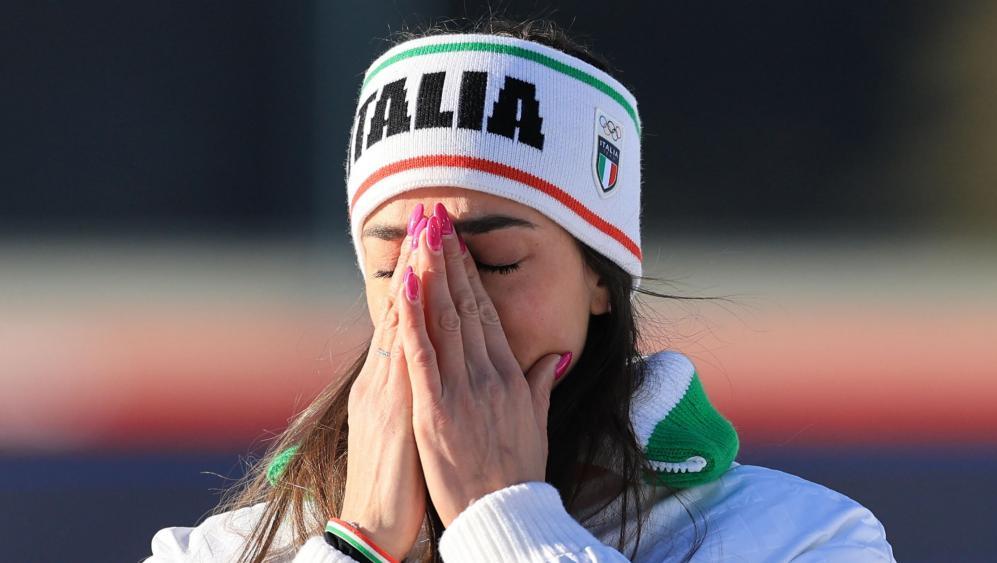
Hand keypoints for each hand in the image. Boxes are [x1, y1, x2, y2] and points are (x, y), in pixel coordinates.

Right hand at [339, 204, 428, 559]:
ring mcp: (385, 391)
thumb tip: (445, 371)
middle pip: (407, 308)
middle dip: (421, 260)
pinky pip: (399, 360)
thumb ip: (430, 394)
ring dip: (416, 275)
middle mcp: (385, 377)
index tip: (440, 239)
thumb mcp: (416, 428)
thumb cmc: (400, 482)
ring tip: (426, 232)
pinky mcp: (390, 410)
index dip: (428, 278)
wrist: (375, 524)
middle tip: (432, 213)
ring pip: (402, 322)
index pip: (415, 319)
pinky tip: (410, 290)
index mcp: (395, 381)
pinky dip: (405, 323)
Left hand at [397, 203, 570, 525]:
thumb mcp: (537, 421)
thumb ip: (542, 382)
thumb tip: (557, 354)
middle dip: (450, 259)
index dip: (470, 275)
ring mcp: (461, 389)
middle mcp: (487, 374)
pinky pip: (420, 355)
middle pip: (465, 306)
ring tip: (421, 235)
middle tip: (436, 220)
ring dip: (430, 274)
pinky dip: (411, 318)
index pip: (487, 313)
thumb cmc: (518, 471)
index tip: (458, 244)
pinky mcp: (434, 409)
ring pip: (443, 320)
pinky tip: (403, 286)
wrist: (504, 514)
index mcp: (509, 375)